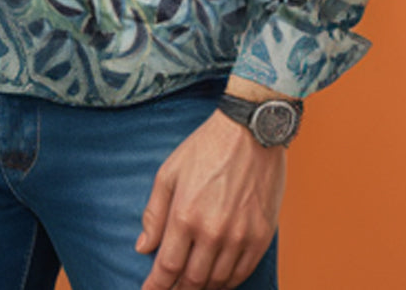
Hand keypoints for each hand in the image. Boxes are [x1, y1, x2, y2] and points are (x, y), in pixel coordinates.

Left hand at [136, 109, 285, 289]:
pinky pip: (242, 273)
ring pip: (218, 281)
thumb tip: (143, 247)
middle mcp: (213, 231)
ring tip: (192, 286)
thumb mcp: (169, 172)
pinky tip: (218, 280)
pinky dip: (228, 282)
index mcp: (185, 215)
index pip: (167, 268)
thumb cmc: (206, 147)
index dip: (156, 287)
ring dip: (202, 288)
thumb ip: (155, 213)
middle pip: (192, 280)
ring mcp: (240, 236)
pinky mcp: (261, 236)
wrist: (250, 131)